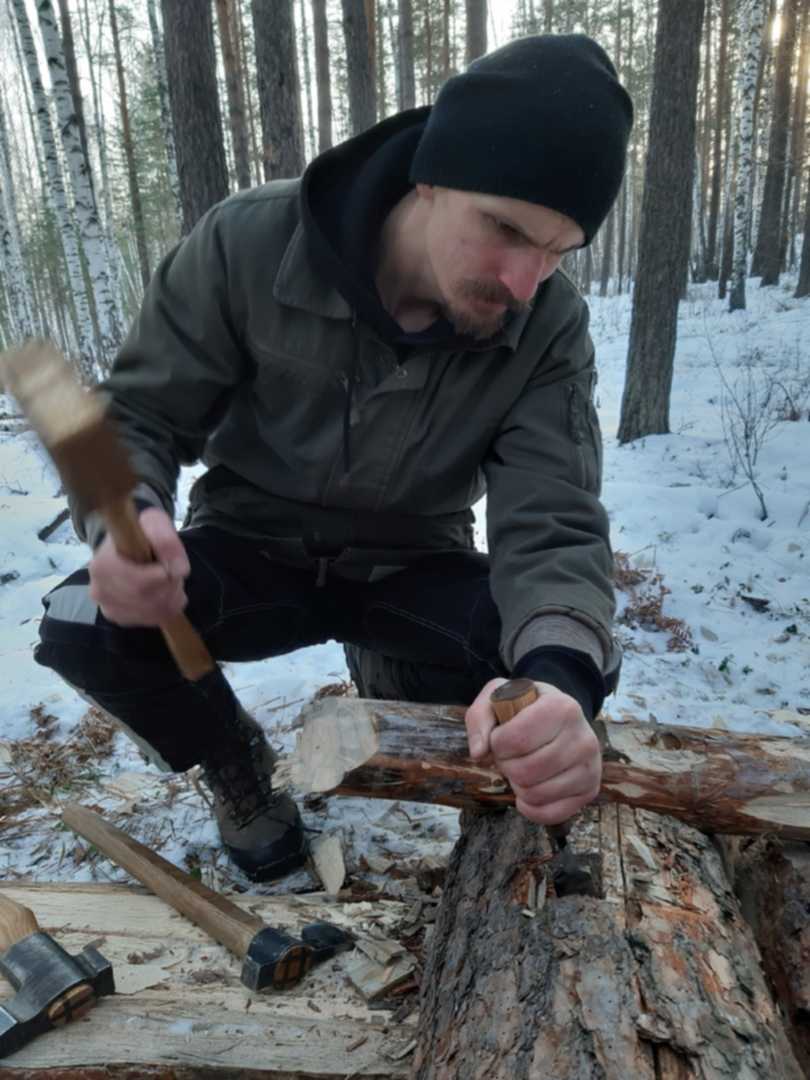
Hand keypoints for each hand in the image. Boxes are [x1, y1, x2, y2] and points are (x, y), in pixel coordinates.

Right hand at [88, 507, 189, 626]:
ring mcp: (107, 607)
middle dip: (170, 586)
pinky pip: (152, 619)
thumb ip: (166, 540)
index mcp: (102, 565)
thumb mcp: (154, 523)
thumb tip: (180, 570)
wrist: (127, 546)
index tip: (170, 565)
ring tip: (168, 580)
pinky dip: (165, 608)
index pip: (141, 584)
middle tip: (172, 571)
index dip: (164, 576)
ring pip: (153, 611)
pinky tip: (162, 593)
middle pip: (148, 599)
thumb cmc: (139, 534)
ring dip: (170, 597)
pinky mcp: (118, 618)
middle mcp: (99, 590)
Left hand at [465, 678, 601, 825]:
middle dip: (506, 765)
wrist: (559, 717)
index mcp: (562, 708)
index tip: (499, 736)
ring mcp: (590, 767)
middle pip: (525, 771)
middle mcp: (583, 738)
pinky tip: (528, 790)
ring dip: (517, 785)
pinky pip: (550, 814)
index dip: (497, 744)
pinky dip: (530, 807)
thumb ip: (480, 718)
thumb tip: (479, 753)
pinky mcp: (589, 790)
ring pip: (536, 794)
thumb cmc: (525, 708)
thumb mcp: (498, 697)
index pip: (517, 740)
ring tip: (522, 766)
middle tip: (509, 755)